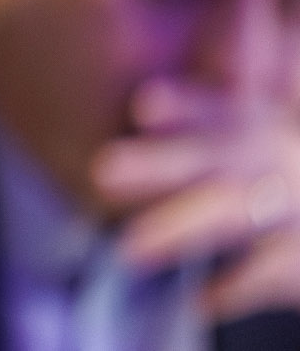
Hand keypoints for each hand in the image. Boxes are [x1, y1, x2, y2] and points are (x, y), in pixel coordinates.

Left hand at [92, 78, 299, 321]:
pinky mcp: (298, 257)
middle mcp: (267, 161)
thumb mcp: (250, 128)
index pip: (215, 110)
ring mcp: (288, 207)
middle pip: (210, 160)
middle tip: (102, 173)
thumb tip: (152, 86)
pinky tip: (198, 297)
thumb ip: (214, 106)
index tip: (144, 107)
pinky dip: (235, 286)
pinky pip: (270, 272)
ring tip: (129, 248)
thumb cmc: (272, 167)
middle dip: (158, 167)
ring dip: (179, 229)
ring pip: (231, 216)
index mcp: (252, 124)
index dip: (183, 108)